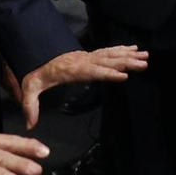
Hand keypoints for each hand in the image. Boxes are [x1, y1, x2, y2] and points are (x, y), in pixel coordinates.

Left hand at [19, 46, 148, 127]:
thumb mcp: (30, 89)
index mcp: (73, 70)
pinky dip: (123, 49)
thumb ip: (31, 106)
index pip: (93, 72)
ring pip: (111, 54)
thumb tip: (30, 125)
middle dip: (126, 62)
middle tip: (144, 63)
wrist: (35, 56)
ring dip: (129, 55)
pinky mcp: (90, 55)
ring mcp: (88, 56)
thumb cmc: (36, 75)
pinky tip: (134, 49)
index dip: (108, 74)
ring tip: (145, 56)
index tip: (124, 75)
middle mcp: (84, 61)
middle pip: (108, 61)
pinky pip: (109, 51)